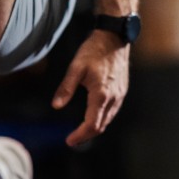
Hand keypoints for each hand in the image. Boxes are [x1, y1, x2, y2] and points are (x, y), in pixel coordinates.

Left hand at [52, 29, 130, 145]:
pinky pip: (113, 111)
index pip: (92, 124)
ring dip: (95, 128)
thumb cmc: (94, 50)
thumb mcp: (75, 67)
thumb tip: (56, 106)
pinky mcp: (122, 90)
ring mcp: (120, 95)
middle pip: (101, 126)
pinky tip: (94, 116)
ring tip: (81, 131)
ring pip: (108, 120)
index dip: (80, 135)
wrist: (114, 38)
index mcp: (101, 94)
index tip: (69, 140)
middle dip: (86, 135)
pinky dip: (103, 119)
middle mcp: (113, 98)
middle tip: (72, 139)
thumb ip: (66, 88)